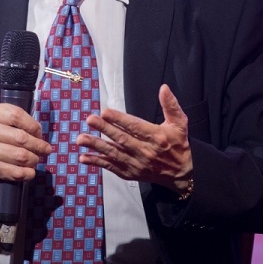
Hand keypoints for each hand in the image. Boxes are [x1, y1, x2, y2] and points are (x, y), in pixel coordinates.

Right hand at [0, 102, 50, 185]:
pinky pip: (13, 171)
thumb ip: (13, 119)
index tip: (39, 133)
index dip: (33, 125)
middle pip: (20, 137)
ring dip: (34, 159)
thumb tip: (38, 132)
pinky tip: (30, 172)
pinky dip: (26, 173)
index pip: (16, 115)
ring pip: (19, 156)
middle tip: (45, 149)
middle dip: (38, 145)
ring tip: (36, 159)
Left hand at [76, 84, 192, 194]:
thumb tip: (164, 88)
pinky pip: (111, 167)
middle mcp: (145, 151)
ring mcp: (136, 164)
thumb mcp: (180, 124)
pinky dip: (97, 163)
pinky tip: (84, 157)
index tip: (106, 112)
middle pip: (121, 139)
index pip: (135, 127)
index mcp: (156, 137)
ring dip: (96, 146)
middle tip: (90, 119)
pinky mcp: (130, 173)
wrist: (182, 174)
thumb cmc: (179, 145)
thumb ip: (171, 105)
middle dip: (104, 129)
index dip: (120, 120)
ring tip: (81, 138)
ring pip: (113, 154)